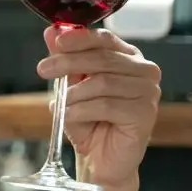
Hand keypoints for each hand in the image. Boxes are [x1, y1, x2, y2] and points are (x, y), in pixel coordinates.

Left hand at [37, 26, 160, 187]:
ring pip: (102, 83)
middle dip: (68, 62)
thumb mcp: (71, 86)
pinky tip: (69, 117)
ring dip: (73, 95)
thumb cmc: (88, 121)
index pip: (105, 39)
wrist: (100, 159)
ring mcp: (148, 92)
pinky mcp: (145, 114)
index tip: (56, 41)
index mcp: (128, 58)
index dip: (80, 38)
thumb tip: (51, 31)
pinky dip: (81, 111)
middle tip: (43, 69)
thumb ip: (65, 58)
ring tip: (60, 106)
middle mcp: (144, 71)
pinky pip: (107, 105)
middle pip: (102, 59)